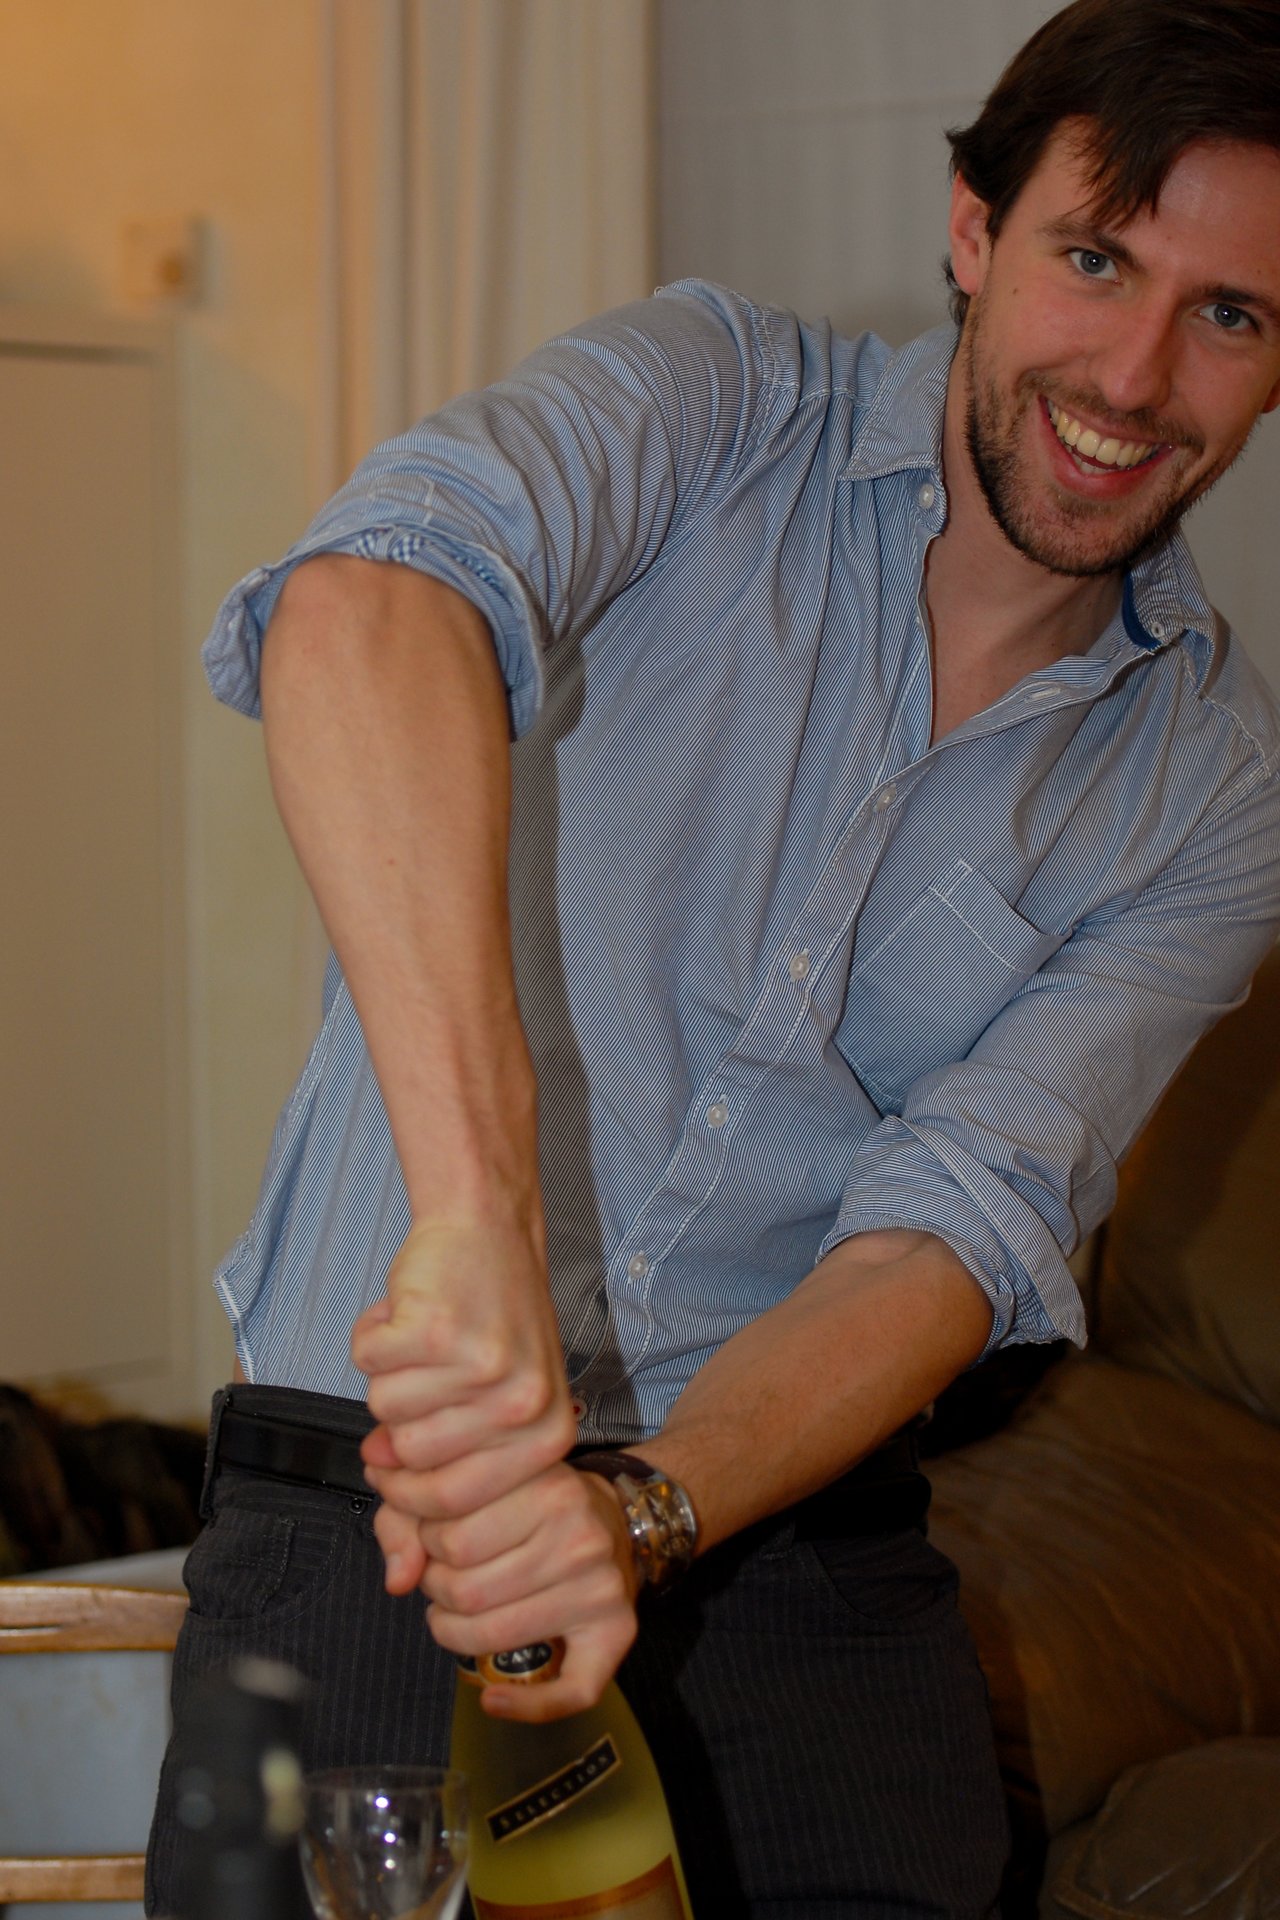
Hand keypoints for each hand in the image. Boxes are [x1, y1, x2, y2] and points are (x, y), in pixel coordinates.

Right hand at [352, 1216, 576, 1515]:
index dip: (408, 1489)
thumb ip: (437, 1497)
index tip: (398, 1458)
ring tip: (424, 1343)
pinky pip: (368, 1362)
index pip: (453, 1508)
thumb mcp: (484, 1416)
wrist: (486, 1229)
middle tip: (416, 1381)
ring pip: (385, 1411)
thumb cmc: (486, 1324)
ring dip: (387, 1374)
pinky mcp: (439, 1329)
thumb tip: (400, 1579)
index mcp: (549, 1436)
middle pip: (412, 1461)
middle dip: (393, 1427)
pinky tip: (409, 1313)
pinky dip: (372, 1337)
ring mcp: (484, 1366)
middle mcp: (524, 1405)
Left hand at [365, 1457, 640, 1720]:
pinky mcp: (617, 1630)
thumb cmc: (534, 1501)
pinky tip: (495, 1698)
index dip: (422, 1543)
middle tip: (442, 1575)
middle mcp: (578, 1535)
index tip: (427, 1538)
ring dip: (455, 1632)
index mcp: (545, 1486)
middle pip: (464, 1589)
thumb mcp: (476, 1481)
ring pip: (492, 1636)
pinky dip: (525, 1707)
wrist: (613, 1515)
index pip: (446, 1533)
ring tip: (456, 1611)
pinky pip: (570, 1691)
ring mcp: (600, 1586)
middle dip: (435, 1587)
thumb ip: (413, 1513)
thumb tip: (399, 1578)